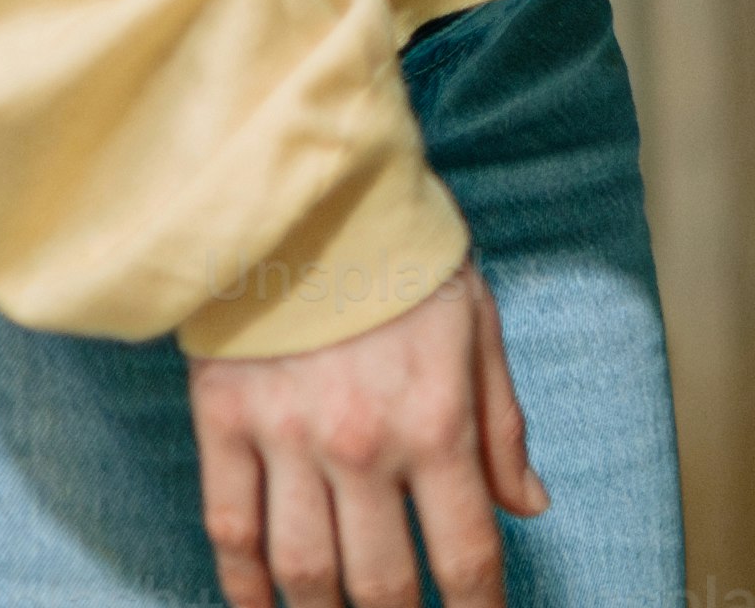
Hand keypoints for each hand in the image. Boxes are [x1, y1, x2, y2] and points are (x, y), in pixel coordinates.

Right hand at [190, 257, 540, 607]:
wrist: (311, 188)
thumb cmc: (406, 255)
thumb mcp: (480, 327)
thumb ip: (503, 426)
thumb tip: (529, 504)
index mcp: (436, 422)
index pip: (465, 553)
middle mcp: (362, 445)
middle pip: (380, 582)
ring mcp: (287, 439)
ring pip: (302, 570)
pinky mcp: (225, 423)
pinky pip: (230, 529)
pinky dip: (243, 584)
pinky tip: (262, 606)